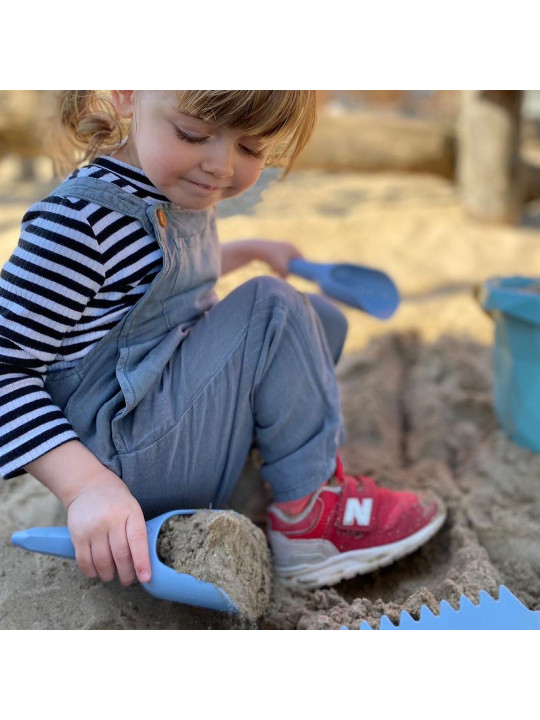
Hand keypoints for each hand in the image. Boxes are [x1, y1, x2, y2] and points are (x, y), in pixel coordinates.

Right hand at [66, 469, 150, 586]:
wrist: (88, 486)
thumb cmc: (116, 501)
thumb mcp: (132, 508)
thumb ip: (136, 532)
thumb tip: (141, 563)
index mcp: (130, 512)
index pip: (138, 541)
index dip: (142, 562)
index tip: (145, 577)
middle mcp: (111, 520)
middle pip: (120, 556)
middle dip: (126, 574)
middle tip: (128, 579)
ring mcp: (93, 528)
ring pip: (102, 562)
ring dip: (109, 575)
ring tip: (112, 575)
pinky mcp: (77, 535)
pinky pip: (84, 561)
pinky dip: (92, 572)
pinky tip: (97, 572)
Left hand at [254, 239, 303, 278]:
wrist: (257, 249)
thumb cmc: (271, 259)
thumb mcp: (281, 269)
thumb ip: (286, 276)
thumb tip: (286, 279)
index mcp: (292, 248)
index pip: (301, 259)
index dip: (301, 268)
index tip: (299, 276)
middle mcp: (288, 246)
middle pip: (292, 261)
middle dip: (289, 269)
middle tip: (285, 275)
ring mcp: (280, 247)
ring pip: (284, 261)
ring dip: (280, 269)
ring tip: (274, 271)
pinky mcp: (273, 249)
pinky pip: (278, 260)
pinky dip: (275, 266)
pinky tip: (270, 268)